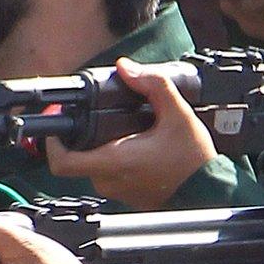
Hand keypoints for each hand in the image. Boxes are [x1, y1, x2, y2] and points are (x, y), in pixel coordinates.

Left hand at [43, 58, 216, 208]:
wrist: (212, 191)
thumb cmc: (195, 161)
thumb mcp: (178, 114)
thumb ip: (153, 85)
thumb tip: (127, 68)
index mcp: (115, 161)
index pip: (62, 162)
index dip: (51, 142)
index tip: (58, 123)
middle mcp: (111, 180)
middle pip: (79, 155)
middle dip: (86, 134)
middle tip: (101, 115)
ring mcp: (118, 191)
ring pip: (94, 164)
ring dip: (102, 145)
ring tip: (124, 129)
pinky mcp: (128, 195)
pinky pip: (110, 173)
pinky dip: (115, 157)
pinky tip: (135, 144)